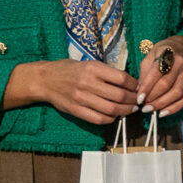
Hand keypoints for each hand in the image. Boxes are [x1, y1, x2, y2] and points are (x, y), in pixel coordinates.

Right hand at [13, 59, 138, 123]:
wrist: (44, 80)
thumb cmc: (69, 70)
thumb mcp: (88, 64)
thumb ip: (106, 72)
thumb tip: (130, 83)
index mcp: (93, 68)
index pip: (122, 79)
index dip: (134, 85)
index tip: (138, 87)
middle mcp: (87, 83)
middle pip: (119, 96)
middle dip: (133, 100)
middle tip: (138, 101)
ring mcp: (80, 98)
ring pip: (111, 109)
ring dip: (125, 111)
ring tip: (130, 109)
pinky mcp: (75, 110)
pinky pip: (98, 119)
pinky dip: (110, 119)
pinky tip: (115, 115)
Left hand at [137, 36, 182, 116]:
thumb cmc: (165, 52)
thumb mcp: (151, 55)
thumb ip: (144, 72)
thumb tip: (138, 91)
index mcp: (168, 54)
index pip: (156, 73)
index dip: (146, 87)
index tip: (138, 98)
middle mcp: (181, 64)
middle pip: (166, 85)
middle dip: (153, 98)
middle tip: (142, 106)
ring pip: (177, 93)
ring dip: (162, 104)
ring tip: (150, 109)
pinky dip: (175, 108)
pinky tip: (163, 113)